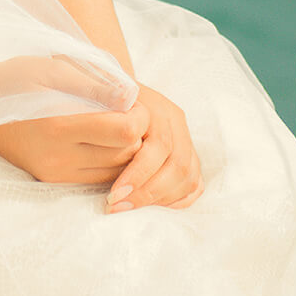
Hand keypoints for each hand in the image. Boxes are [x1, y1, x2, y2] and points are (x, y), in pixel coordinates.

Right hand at [0, 55, 150, 185]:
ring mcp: (55, 172)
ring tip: (113, 124)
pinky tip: (100, 140)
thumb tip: (131, 95)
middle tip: (125, 110)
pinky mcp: (52, 179)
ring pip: (116, 171)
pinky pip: (98, 178)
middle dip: (135, 132)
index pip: (124, 131)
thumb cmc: (15, 79)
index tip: (130, 100)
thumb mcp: (52, 70)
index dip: (138, 116)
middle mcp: (58, 156)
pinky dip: (109, 161)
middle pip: (126, 154)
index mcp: (59, 125)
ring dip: (124, 149)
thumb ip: (94, 82)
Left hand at [102, 83, 202, 212]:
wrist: (117, 87)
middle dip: (147, 192)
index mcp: (159, 109)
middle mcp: (176, 123)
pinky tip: (155, 206)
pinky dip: (177, 199)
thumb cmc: (104, 98)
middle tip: (117, 206)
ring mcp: (185, 138)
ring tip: (130, 208)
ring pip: (188, 177)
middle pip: (176, 166)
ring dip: (160, 199)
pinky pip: (194, 183)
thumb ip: (104, 115)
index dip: (138, 175)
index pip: (159, 147)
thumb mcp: (101, 99)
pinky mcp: (189, 153)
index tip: (113, 194)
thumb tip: (102, 129)